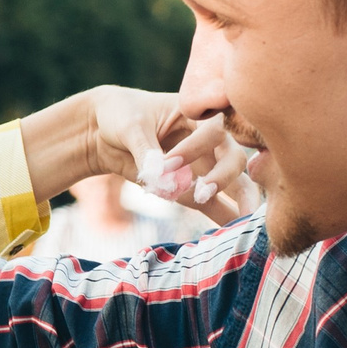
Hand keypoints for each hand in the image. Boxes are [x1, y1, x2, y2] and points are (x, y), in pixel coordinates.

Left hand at [65, 85, 257, 224]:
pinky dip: (223, 217)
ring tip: (243, 224)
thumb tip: (160, 177)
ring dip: (240, 202)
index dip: (194, 148)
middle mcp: (207, 139)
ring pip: (233, 183)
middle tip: (203, 194)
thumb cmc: (120, 115)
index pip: (212, 130)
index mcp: (196, 114)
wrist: (103, 133)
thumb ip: (146, 150)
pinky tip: (235, 233)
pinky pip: (213, 203)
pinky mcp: (191, 187)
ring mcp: (202, 164)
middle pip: (232, 156)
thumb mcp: (130, 126)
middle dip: (225, 176)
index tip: (167, 162)